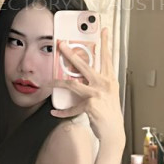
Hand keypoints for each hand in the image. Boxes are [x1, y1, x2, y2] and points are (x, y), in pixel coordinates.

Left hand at [50, 26, 125, 149]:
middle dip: (70, 54)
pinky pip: (72, 107)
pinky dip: (63, 111)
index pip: (107, 58)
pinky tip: (55, 112)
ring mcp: (97, 94)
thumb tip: (82, 77)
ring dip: (58, 82)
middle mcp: (104, 84)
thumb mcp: (108, 95)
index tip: (103, 30)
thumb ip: (98, 84)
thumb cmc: (110, 115)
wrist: (114, 133)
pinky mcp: (90, 105)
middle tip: (61, 45)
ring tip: (49, 81)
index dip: (105, 43)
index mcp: (110, 80)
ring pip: (73, 83)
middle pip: (84, 65)